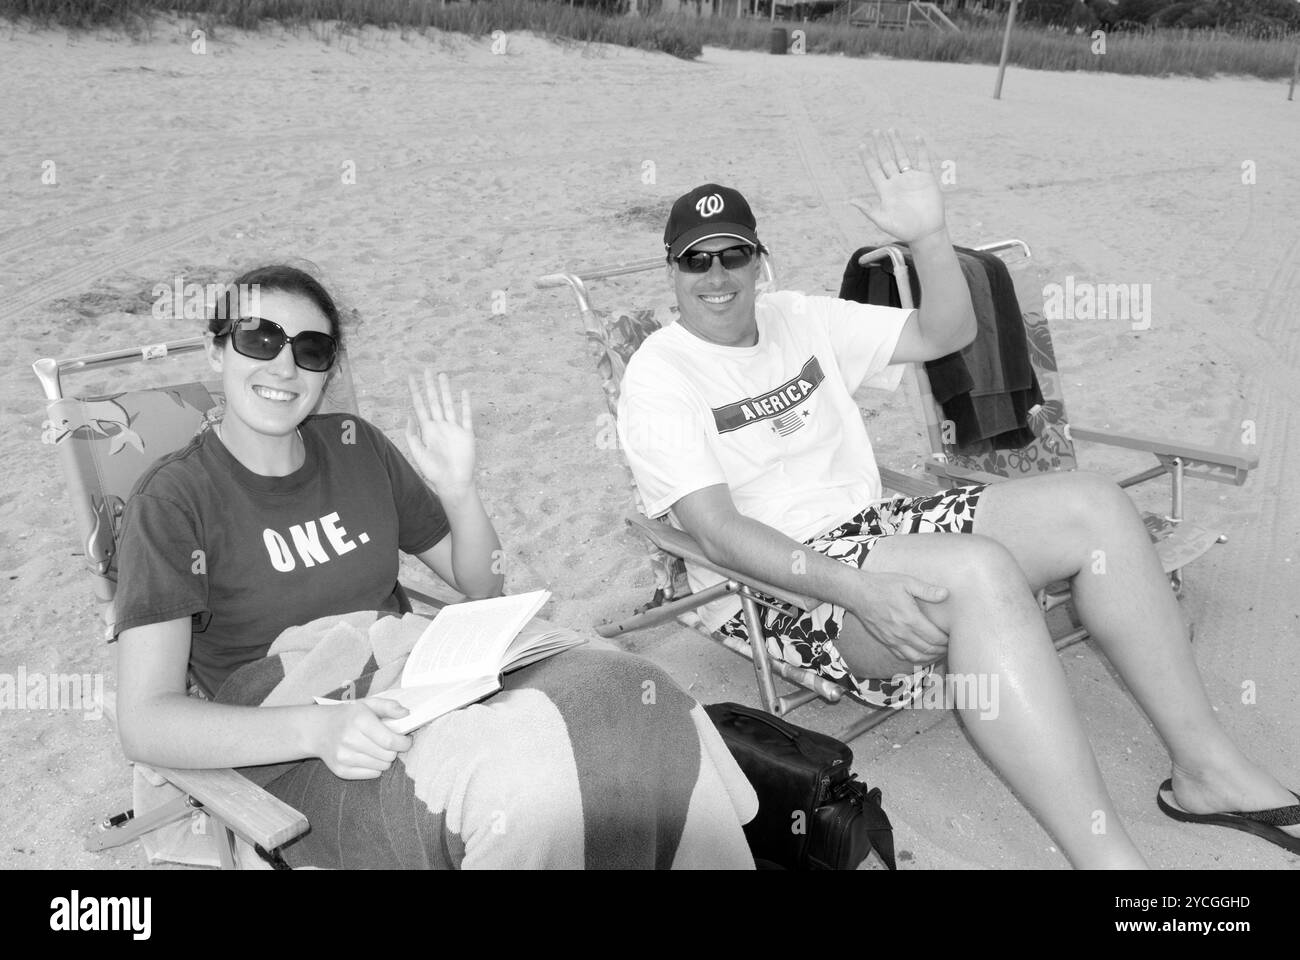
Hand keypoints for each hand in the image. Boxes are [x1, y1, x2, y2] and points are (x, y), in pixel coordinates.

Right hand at [311, 697, 412, 779]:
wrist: (318, 729)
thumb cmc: (348, 715)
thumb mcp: (367, 703)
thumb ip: (389, 706)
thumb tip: (406, 714)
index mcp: (359, 720)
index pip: (390, 741)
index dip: (404, 743)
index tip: (406, 740)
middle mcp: (349, 739)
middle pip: (388, 755)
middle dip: (394, 750)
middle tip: (390, 743)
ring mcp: (343, 757)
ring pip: (381, 767)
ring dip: (385, 759)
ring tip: (378, 748)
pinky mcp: (340, 770)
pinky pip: (371, 774)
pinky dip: (375, 767)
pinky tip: (368, 756)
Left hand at [406, 369, 475, 496]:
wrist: (453, 482)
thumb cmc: (434, 471)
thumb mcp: (418, 453)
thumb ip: (412, 435)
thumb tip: (409, 416)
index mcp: (427, 430)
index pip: (419, 406)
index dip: (415, 392)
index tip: (411, 378)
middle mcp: (440, 426)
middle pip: (434, 401)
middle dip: (430, 386)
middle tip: (427, 370)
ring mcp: (453, 429)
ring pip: (448, 404)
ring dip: (445, 390)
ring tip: (442, 375)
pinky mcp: (466, 434)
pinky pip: (465, 416)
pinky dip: (464, 404)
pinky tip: (463, 393)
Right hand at [847, 572, 950, 664]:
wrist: (858, 593)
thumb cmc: (882, 585)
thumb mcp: (906, 582)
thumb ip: (927, 590)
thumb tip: (946, 594)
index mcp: (910, 619)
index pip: (935, 637)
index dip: (947, 639)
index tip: (953, 635)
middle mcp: (902, 633)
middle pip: (929, 649)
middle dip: (942, 649)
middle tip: (951, 644)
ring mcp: (893, 640)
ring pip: (917, 657)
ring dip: (931, 657)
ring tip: (940, 651)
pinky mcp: (886, 642)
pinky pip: (903, 656)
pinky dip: (916, 659)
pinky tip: (923, 654)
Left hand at [851, 129, 946, 244]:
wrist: (925, 233)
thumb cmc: (903, 230)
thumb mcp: (882, 220)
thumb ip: (867, 209)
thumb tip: (849, 201)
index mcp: (885, 190)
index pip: (874, 169)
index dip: (868, 158)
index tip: (862, 146)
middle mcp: (896, 182)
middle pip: (886, 159)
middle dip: (880, 145)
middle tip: (875, 131)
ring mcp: (911, 179)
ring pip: (902, 157)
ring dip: (896, 143)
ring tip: (891, 130)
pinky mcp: (926, 179)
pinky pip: (923, 160)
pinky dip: (920, 149)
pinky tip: (917, 138)